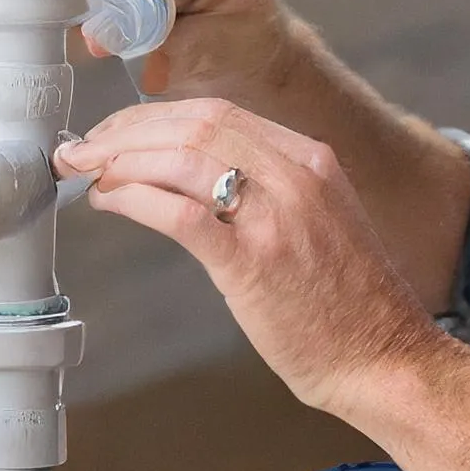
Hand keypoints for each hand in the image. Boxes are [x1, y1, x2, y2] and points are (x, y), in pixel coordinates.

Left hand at [52, 98, 446, 417]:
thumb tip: (197, 181)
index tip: (116, 132)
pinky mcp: (253, 261)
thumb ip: (272, 191)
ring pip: (182, 156)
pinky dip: (134, 199)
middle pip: (194, 123)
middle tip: (84, 149)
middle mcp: (296, 174)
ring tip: (86, 173)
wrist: (385, 357)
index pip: (218, 113)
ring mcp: (276, 215)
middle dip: (126, 129)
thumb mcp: (320, 220)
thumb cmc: (349, 304)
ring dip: (121, 159)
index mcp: (312, 159)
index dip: (154, 116)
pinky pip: (179, 213)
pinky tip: (110, 204)